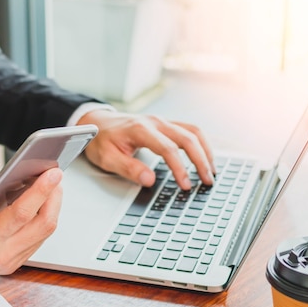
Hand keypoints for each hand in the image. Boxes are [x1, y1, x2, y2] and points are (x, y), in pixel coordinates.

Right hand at [0, 168, 62, 280]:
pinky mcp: (12, 261)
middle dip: (53, 197)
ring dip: (51, 207)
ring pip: (43, 233)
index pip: (21, 215)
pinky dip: (41, 217)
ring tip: (49, 182)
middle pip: (42, 226)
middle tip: (55, 173)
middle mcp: (0, 256)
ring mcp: (8, 261)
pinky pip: (37, 238)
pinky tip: (38, 198)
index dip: (40, 192)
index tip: (53, 172)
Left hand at [78, 109, 214, 189]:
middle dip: (201, 160)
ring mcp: (162, 121)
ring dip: (205, 151)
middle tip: (207, 181)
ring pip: (193, 131)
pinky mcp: (165, 124)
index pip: (168, 149)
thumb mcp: (107, 158)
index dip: (180, 168)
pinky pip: (189, 130)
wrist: (96, 122)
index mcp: (140, 129)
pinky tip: (204, 157)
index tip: (186, 185)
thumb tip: (149, 180)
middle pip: (188, 138)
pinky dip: (201, 144)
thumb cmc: (100, 140)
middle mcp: (155, 122)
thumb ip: (128, 168)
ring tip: (211, 171)